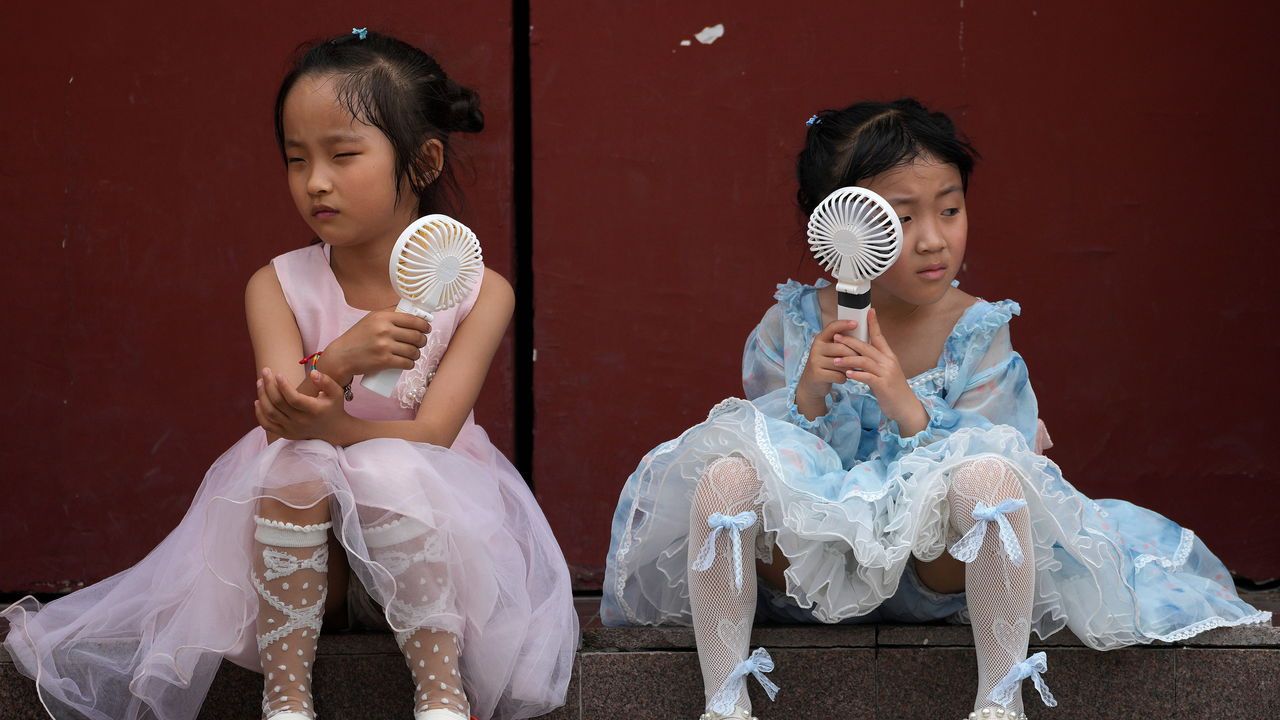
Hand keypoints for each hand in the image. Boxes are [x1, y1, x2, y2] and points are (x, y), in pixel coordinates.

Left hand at [255, 367, 349, 441]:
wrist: (333, 430)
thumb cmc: (333, 407)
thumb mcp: (336, 392)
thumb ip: (326, 381)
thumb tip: (313, 373)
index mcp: (314, 410)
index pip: (294, 399)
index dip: (284, 386)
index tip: (278, 374)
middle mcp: (301, 421)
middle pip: (278, 404)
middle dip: (269, 385)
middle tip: (265, 371)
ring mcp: (292, 429)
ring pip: (270, 413)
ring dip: (262, 396)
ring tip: (260, 382)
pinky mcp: (286, 434)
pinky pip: (267, 425)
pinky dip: (259, 413)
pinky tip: (258, 401)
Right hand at [322, 307, 431, 381]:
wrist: (342, 355)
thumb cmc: (358, 337)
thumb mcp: (371, 319)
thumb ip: (390, 313)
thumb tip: (412, 311)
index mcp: (383, 317)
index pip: (412, 319)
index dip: (424, 325)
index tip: (426, 328)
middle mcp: (384, 330)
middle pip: (416, 336)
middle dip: (422, 340)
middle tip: (420, 342)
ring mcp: (385, 346)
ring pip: (413, 351)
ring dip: (417, 354)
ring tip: (414, 353)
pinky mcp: (384, 361)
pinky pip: (406, 363)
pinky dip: (411, 364)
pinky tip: (409, 362)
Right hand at [797, 318, 862, 408]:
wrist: (812, 383)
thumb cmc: (826, 364)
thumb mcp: (830, 351)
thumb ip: (841, 343)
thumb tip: (861, 335)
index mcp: (820, 339)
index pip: (832, 327)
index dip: (844, 324)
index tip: (856, 323)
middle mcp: (816, 348)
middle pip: (841, 347)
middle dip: (854, 355)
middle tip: (862, 360)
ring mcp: (815, 361)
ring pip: (841, 363)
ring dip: (850, 368)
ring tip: (852, 370)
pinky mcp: (817, 374)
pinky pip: (838, 375)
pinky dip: (844, 378)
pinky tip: (843, 378)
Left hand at [833, 309, 923, 427]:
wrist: (905, 407)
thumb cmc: (893, 390)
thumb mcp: (885, 372)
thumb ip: (875, 362)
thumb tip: (860, 355)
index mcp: (889, 357)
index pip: (880, 337)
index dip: (874, 324)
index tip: (869, 311)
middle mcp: (888, 362)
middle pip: (867, 347)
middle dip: (850, 341)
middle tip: (836, 337)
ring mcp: (886, 373)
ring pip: (864, 361)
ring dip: (848, 359)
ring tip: (835, 359)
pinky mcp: (883, 385)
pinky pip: (867, 377)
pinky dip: (856, 375)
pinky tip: (846, 374)